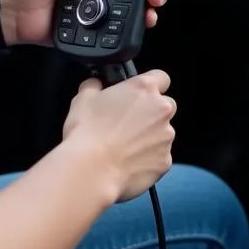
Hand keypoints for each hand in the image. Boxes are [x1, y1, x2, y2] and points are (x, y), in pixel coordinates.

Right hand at [63, 70, 175, 201]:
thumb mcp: (83, 98)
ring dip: (150, 137)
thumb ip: (95, 85)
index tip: (139, 94)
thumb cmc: (87, 133)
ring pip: (163, 133)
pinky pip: (160, 157)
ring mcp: (166, 137)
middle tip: (129, 123)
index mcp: (144, 88)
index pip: (161, 77)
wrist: (91, 171)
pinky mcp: (164, 161)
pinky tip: (128, 162)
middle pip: (166, 106)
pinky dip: (148, 159)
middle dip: (152, 112)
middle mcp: (161, 109)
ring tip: (125, 146)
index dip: (151, 85)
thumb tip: (96, 84)